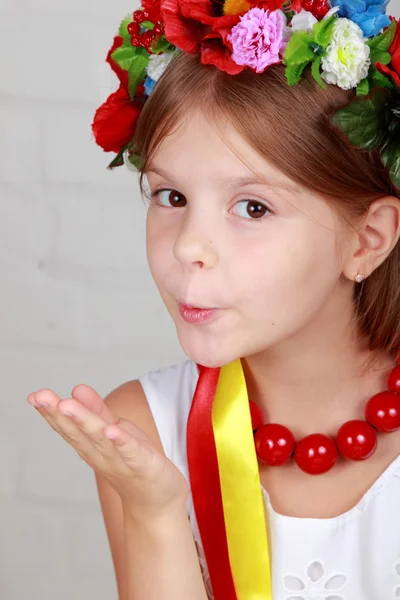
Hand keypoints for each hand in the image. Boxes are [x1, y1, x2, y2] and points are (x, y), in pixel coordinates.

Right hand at [26, 385, 189, 517]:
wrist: (157, 501)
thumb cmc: (132, 461)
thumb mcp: (112, 430)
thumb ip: (95, 410)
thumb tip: (76, 388)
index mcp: (90, 446)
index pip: (68, 427)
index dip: (51, 412)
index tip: (34, 396)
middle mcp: (100, 454)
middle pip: (78, 432)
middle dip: (59, 414)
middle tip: (40, 397)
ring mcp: (120, 461)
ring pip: (99, 438)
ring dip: (83, 421)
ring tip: (66, 404)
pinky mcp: (143, 464)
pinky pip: (131, 452)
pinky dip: (120, 441)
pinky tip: (111, 430)